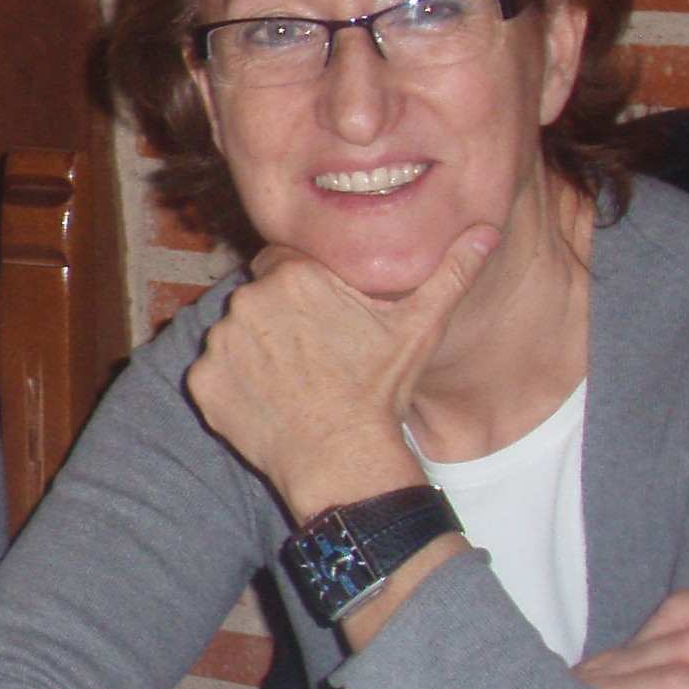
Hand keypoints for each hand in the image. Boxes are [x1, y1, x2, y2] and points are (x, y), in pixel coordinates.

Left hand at [185, 226, 497, 520]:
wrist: (342, 458)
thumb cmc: (380, 390)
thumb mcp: (419, 326)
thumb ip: (451, 272)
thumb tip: (487, 230)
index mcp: (292, 276)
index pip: (283, 262)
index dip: (304, 288)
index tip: (323, 316)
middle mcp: (246, 302)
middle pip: (258, 298)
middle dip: (280, 318)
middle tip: (314, 352)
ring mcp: (219, 343)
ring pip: (236, 335)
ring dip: (256, 350)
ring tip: (294, 379)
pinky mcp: (202, 382)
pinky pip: (215, 374)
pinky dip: (235, 385)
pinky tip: (270, 401)